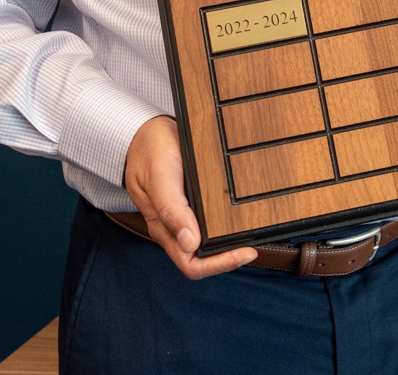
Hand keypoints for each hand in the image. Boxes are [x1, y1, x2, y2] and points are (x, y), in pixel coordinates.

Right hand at [123, 115, 256, 278]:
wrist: (143, 133)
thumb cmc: (149, 151)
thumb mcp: (160, 176)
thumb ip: (171, 209)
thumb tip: (190, 243)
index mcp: (163, 228)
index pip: (191, 264)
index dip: (218, 264)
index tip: (244, 252)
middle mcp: (173, 227)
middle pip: (202, 259)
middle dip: (229, 257)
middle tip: (254, 245)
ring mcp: (183, 216)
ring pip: (207, 244)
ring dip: (229, 244)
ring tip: (252, 234)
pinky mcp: (191, 203)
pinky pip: (208, 224)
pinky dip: (225, 226)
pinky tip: (240, 218)